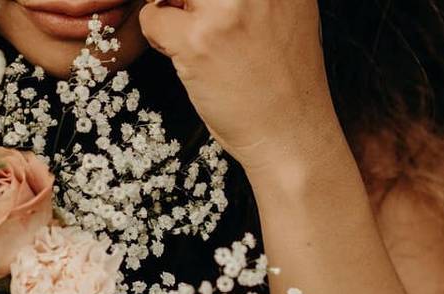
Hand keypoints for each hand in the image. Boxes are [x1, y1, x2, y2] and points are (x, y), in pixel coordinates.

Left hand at [139, 0, 342, 173]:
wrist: (291, 130)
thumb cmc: (283, 78)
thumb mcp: (286, 10)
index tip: (203, 6)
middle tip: (193, 17)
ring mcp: (226, 9)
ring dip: (170, 7)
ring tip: (189, 34)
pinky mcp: (199, 41)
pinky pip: (153, 16)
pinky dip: (157, 34)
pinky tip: (183, 53)